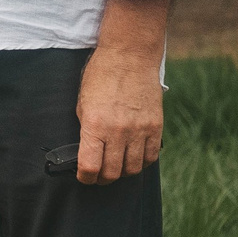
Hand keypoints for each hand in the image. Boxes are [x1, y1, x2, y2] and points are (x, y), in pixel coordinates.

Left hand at [76, 0, 168, 183]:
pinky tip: (134, 158)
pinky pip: (151, 157)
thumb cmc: (100, 76)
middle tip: (98, 177)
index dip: (85, 178)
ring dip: (123, 173)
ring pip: (133, 169)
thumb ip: (86, 129)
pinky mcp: (155, 127)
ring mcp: (139, 130)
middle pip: (112, 172)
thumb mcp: (82, 102)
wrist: (129, 57)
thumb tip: (87, 151)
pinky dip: (142, 162)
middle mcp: (118, 131)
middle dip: (102, 179)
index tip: (83, 177)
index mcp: (94, 125)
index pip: (90, 166)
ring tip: (116, 168)